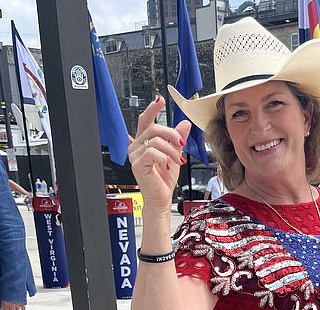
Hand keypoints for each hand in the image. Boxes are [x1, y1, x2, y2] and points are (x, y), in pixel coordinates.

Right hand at [128, 97, 190, 214]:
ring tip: (177, 160)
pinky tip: (166, 166)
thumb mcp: (174, 155)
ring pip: (155, 140)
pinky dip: (164, 158)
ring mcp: (135, 156)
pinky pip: (153, 153)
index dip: (152, 108)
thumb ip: (177, 139)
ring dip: (171, 150)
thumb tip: (184, 124)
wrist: (161, 198)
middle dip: (172, 134)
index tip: (161, 99)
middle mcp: (136, 146)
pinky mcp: (137, 165)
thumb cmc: (164, 180)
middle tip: (181, 143)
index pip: (145, 120)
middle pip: (154, 128)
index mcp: (143, 142)